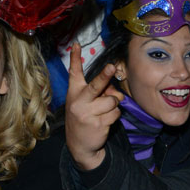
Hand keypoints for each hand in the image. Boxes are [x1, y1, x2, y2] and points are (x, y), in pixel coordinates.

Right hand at [65, 44, 123, 171]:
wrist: (80, 145)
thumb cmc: (85, 117)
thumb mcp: (87, 103)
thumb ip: (100, 93)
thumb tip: (115, 91)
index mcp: (74, 92)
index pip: (74, 73)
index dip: (75, 58)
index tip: (76, 45)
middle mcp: (78, 101)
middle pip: (95, 86)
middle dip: (105, 76)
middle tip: (112, 67)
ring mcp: (87, 113)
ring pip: (112, 101)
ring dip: (113, 105)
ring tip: (104, 112)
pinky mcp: (97, 124)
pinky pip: (116, 113)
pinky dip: (114, 116)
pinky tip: (105, 121)